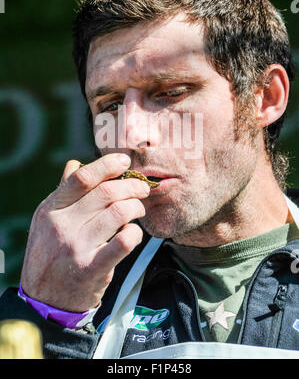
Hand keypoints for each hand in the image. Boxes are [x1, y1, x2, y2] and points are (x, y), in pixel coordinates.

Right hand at [20, 154, 148, 311]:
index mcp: (51, 209)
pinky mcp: (92, 269)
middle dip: (132, 186)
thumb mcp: (47, 220)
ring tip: (139, 209)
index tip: (124, 161)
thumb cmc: (49, 253)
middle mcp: (62, 226)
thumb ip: (63, 192)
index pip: (82, 178)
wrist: (43, 298)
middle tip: (142, 189)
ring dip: (136, 207)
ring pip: (118, 213)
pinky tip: (134, 232)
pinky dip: (135, 233)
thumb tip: (74, 164)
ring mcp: (76, 248)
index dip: (107, 165)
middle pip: (106, 193)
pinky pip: (123, 243)